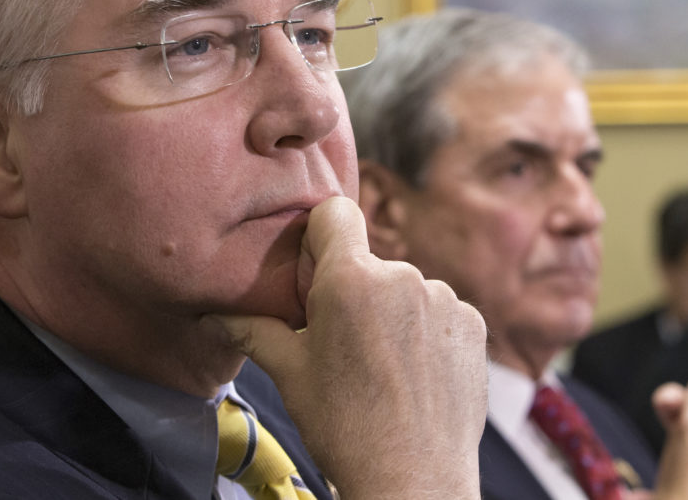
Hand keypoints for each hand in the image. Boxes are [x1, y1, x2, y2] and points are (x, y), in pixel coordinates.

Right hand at [207, 196, 488, 498]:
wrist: (412, 481)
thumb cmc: (346, 429)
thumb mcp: (289, 375)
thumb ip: (254, 330)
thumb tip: (214, 315)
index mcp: (351, 280)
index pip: (334, 213)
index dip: (319, 236)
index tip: (314, 271)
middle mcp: (402, 277)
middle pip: (368, 260)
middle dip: (353, 290)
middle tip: (341, 341)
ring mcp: (444, 300)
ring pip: (405, 288)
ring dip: (392, 313)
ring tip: (382, 366)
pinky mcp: (473, 324)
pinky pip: (440, 311)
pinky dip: (426, 332)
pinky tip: (414, 373)